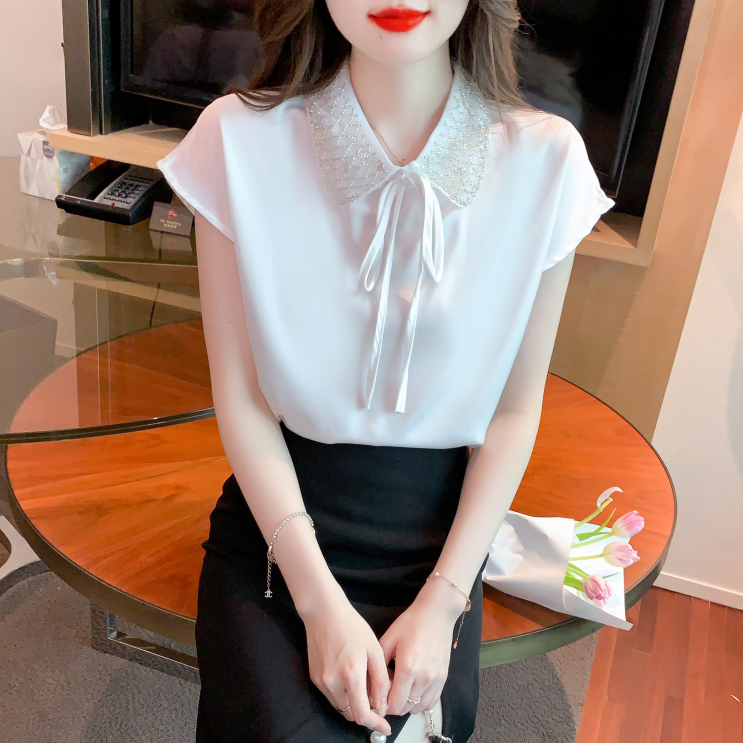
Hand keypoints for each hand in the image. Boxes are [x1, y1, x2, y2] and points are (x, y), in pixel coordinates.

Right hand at [301, 589, 391, 735]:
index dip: (375, 724)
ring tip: (365, 688)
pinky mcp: (314, 678)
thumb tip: (382, 705)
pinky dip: (343, 695)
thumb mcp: (374, 649)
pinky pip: (332, 696)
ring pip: (340, 706)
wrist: (324, 612)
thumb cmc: (352, 626)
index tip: (386, 727)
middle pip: (350, 713)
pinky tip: (351, 680)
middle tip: (376, 701)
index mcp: (351, 675)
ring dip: (353, 704)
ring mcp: (321, 682)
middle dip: (365, 713)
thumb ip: (380, 679)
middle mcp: (333, 683)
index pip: (362, 714)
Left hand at [379, 576, 466, 715]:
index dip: (383, 704)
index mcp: (407, 668)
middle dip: (393, 705)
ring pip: (418, 708)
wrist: (436, 614)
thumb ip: (379, 664)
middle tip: (387, 692)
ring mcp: (436, 679)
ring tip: (400, 690)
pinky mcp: (444, 678)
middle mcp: (424, 678)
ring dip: (406, 705)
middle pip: (405, 708)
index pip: (394, 703)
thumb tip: (371, 686)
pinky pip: (431, 703)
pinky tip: (413, 690)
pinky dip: (420, 702)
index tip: (378, 696)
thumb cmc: (410, 623)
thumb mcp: (389, 639)